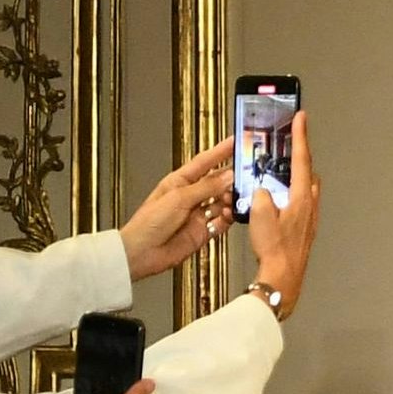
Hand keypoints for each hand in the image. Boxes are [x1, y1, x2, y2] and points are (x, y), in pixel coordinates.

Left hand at [120, 138, 236, 278]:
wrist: (143, 252)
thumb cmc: (149, 223)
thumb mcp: (178, 198)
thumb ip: (206, 188)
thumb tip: (227, 176)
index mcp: (180, 182)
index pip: (205, 162)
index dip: (221, 151)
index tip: (236, 141)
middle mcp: (191, 196)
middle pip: (218, 182)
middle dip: (233, 177)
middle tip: (249, 174)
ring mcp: (198, 213)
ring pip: (223, 201)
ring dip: (232, 199)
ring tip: (239, 198)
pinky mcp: (204, 230)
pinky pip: (223, 222)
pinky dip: (230, 218)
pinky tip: (232, 215)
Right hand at [247, 112, 319, 317]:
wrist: (283, 277)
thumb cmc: (274, 250)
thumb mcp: (259, 216)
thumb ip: (260, 196)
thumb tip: (262, 190)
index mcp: (301, 198)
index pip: (302, 159)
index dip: (300, 136)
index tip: (301, 117)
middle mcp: (310, 205)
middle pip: (308, 171)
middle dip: (298, 155)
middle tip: (288, 141)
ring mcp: (310, 216)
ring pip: (306, 187)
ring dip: (295, 175)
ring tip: (280, 167)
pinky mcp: (306, 227)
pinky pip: (301, 202)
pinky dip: (292, 192)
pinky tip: (280, 197)